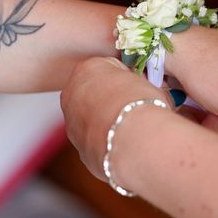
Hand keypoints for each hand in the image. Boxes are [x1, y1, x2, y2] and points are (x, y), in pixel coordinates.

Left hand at [60, 57, 167, 178]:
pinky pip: (96, 142)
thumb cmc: (142, 105)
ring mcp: (72, 124)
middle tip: (136, 107)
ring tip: (133, 129)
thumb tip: (142, 90)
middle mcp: (72, 94)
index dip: (127, 79)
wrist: (135, 142)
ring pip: (91, 119)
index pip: (107, 67)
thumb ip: (137, 83)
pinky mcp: (80, 150)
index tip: (140, 87)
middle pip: (94, 93)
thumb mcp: (146, 81)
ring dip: (108, 123)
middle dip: (112, 99)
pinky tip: (127, 144)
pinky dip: (108, 143)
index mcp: (88, 69)